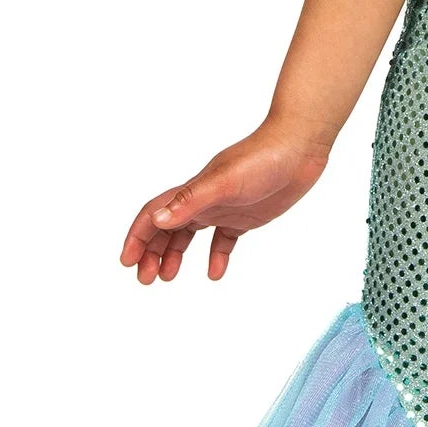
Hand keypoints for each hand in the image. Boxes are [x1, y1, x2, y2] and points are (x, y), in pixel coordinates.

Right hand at [120, 125, 331, 283]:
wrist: (300, 147)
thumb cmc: (262, 158)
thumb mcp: (224, 182)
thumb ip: (191, 201)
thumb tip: (157, 220)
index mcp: (193, 191)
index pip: (153, 214)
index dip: (137, 237)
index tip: (126, 262)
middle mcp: (203, 199)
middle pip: (166, 228)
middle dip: (151, 252)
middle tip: (145, 279)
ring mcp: (223, 208)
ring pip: (189, 234)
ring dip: (175, 255)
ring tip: (167, 277)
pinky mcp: (245, 216)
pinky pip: (224, 239)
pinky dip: (216, 256)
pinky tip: (215, 273)